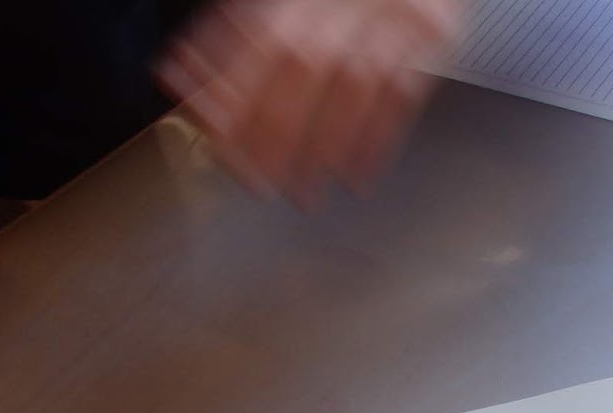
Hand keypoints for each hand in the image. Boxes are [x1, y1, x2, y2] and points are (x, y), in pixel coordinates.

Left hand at [157, 0, 466, 205]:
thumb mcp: (282, 1)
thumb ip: (231, 33)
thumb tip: (178, 76)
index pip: (260, 40)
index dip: (236, 96)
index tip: (219, 145)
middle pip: (304, 65)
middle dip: (276, 133)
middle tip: (258, 184)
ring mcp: (393, 12)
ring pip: (356, 85)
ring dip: (325, 148)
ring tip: (303, 194)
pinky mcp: (433, 33)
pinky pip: (405, 93)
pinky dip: (379, 142)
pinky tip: (356, 177)